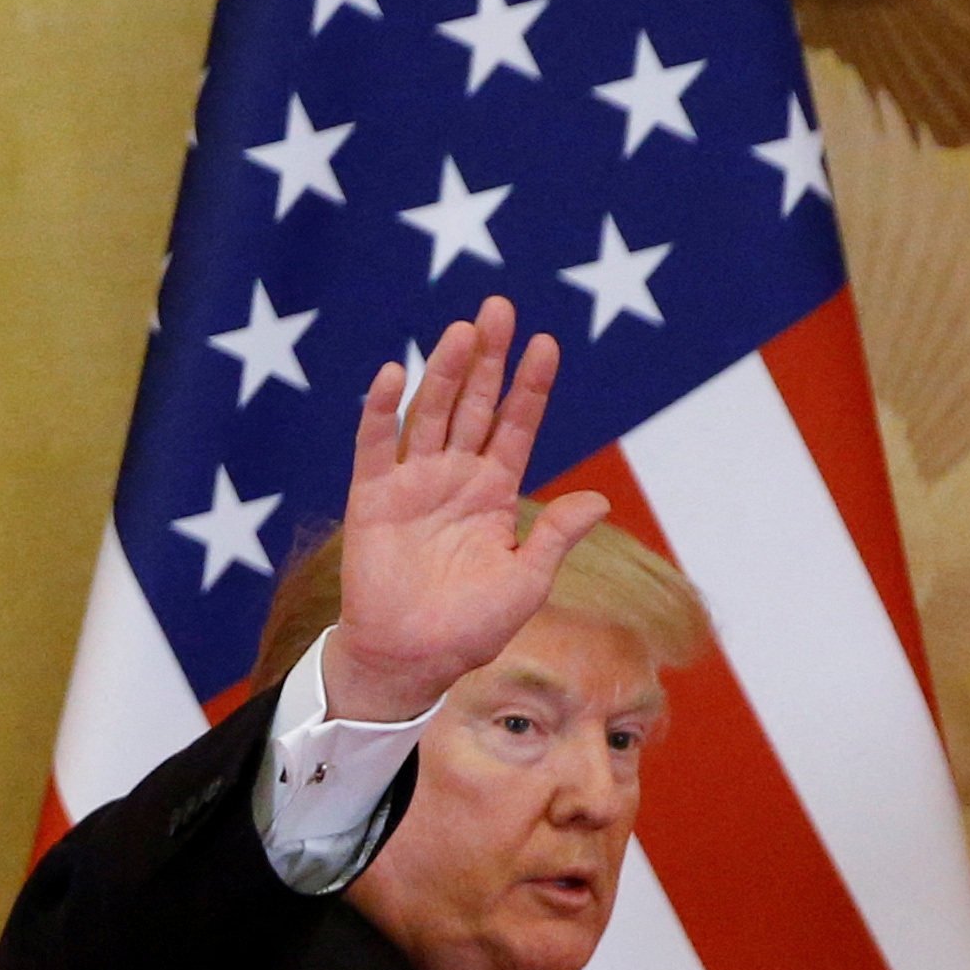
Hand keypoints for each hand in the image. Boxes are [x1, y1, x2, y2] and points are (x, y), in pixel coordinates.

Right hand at [325, 296, 609, 722]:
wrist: (410, 661)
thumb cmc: (470, 628)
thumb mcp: (525, 583)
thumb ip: (554, 537)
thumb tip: (598, 500)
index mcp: (493, 492)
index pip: (515, 425)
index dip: (530, 386)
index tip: (547, 343)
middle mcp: (454, 477)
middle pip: (473, 404)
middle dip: (487, 358)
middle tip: (499, 308)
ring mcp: (412, 484)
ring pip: (430, 414)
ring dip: (443, 371)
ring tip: (462, 330)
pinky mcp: (371, 498)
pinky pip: (376, 446)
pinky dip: (381, 410)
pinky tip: (393, 374)